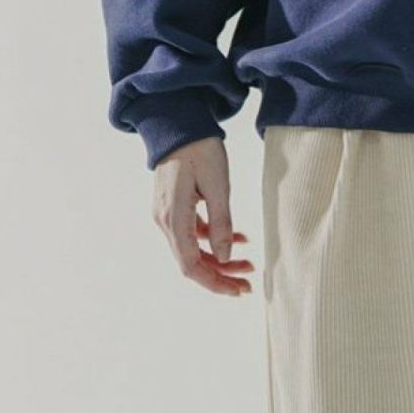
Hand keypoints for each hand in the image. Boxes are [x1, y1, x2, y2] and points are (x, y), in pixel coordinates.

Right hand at [152, 138, 253, 296]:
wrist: (179, 122)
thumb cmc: (200, 148)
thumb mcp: (218, 185)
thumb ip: (221, 224)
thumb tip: (225, 257)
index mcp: (174, 217)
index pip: (191, 265)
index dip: (214, 283)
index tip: (238, 291)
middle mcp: (165, 221)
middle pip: (192, 263)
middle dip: (221, 275)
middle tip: (248, 283)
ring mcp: (167, 215)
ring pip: (193, 251)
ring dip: (220, 260)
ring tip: (249, 262)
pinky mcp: (174, 208)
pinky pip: (193, 235)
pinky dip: (214, 241)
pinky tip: (240, 238)